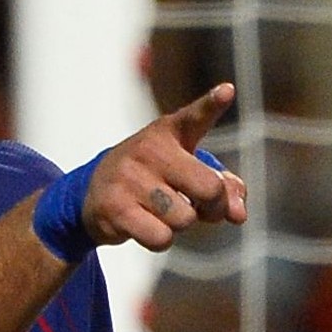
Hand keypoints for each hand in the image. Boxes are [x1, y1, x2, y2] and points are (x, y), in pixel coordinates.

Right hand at [81, 83, 249, 251]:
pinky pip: (162, 238)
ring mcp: (130, 178)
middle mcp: (149, 149)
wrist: (92, 195)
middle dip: (213, 207)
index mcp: (169, 132)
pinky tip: (145, 225)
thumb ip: (223, 188)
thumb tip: (239, 215)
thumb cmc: (152, 180)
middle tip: (200, 207)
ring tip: (162, 211)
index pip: (194, 117)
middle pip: (209, 189)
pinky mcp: (116, 208)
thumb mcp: (186, 173)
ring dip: (181, 224)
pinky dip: (160, 239)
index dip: (212, 104)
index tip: (228, 92)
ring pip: (185, 219)